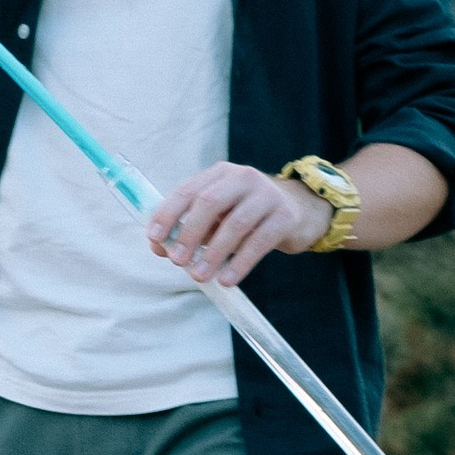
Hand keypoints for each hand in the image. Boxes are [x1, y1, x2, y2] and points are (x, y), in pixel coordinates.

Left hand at [147, 160, 324, 288]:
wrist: (300, 211)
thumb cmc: (249, 216)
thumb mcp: (219, 217)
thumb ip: (191, 228)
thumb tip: (159, 248)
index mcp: (220, 174)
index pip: (188, 190)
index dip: (168, 214)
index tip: (155, 238)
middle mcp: (243, 178)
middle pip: (209, 202)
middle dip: (189, 233)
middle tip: (177, 260)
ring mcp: (266, 195)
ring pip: (235, 223)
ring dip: (214, 253)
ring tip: (200, 277)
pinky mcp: (285, 216)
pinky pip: (260, 241)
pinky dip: (241, 263)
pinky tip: (228, 280)